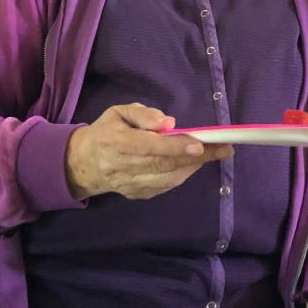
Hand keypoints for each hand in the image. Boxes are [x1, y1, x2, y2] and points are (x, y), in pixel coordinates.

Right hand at [65, 102, 232, 199]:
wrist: (84, 163)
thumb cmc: (106, 131)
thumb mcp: (119, 112)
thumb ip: (143, 114)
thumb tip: (169, 123)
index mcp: (115, 142)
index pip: (149, 146)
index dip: (175, 146)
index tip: (200, 143)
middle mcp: (122, 166)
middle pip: (163, 164)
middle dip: (196, 157)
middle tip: (223, 148)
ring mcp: (129, 184)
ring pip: (166, 179)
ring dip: (193, 166)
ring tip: (214, 154)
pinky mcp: (136, 194)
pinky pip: (164, 187)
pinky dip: (182, 175)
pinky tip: (194, 163)